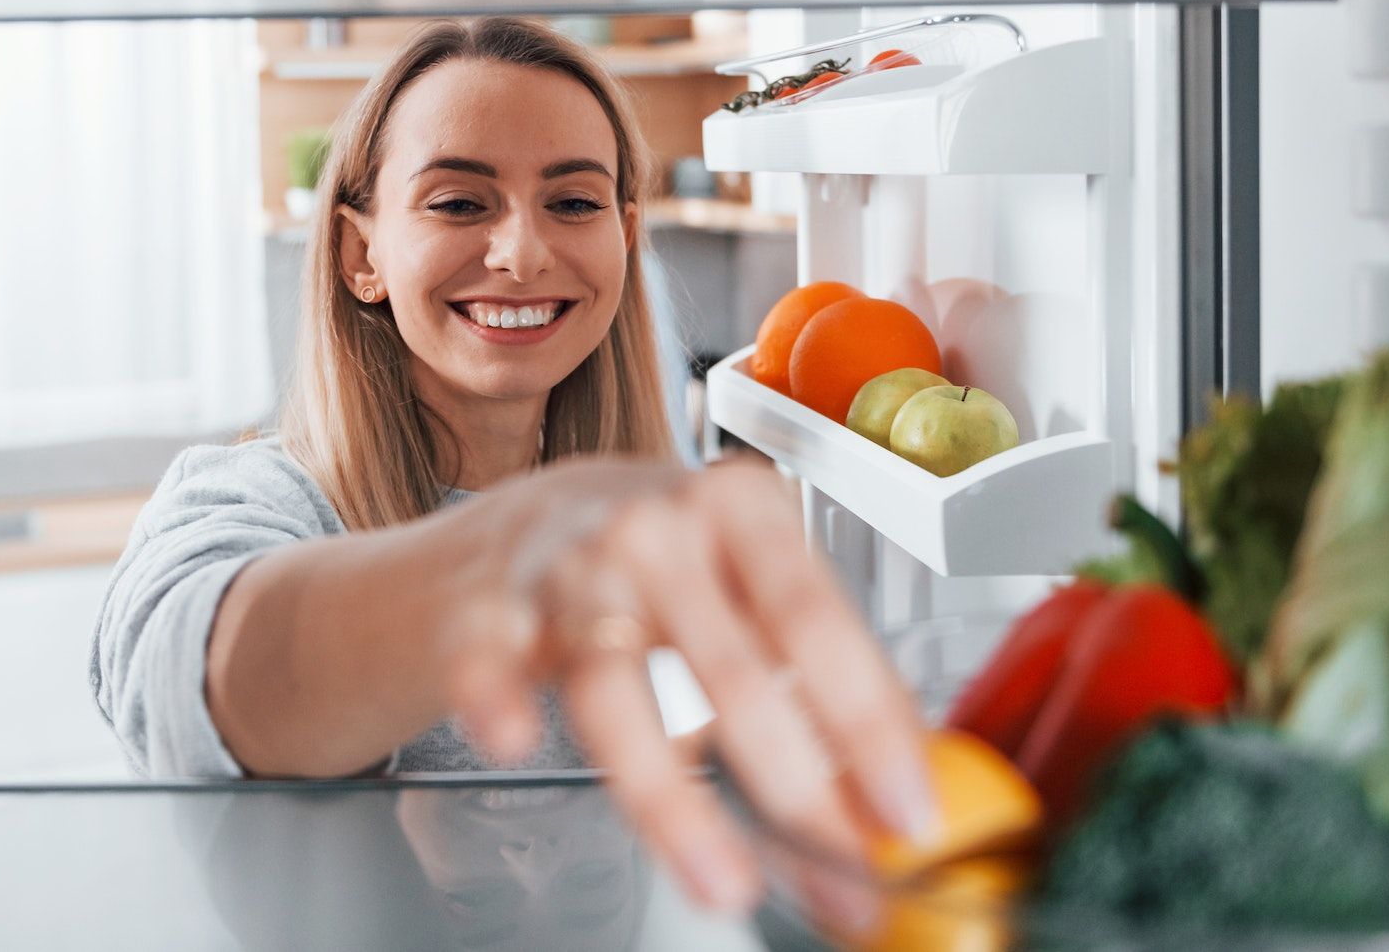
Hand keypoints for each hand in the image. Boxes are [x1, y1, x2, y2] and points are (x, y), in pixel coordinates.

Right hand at [432, 456, 934, 914]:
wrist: (519, 523)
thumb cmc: (656, 561)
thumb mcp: (745, 582)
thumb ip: (815, 676)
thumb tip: (894, 797)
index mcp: (739, 507)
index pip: (817, 621)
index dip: (869, 724)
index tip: (904, 808)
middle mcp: (654, 527)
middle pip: (731, 668)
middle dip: (798, 791)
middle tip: (842, 876)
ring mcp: (565, 569)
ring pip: (618, 689)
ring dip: (673, 801)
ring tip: (724, 879)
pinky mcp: (484, 612)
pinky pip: (489, 663)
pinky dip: (499, 698)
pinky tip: (516, 735)